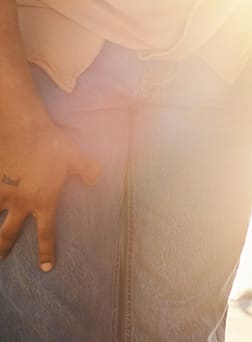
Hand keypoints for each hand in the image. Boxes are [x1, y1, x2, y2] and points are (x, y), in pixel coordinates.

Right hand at [0, 114, 99, 270]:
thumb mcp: (76, 157)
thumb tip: (97, 181)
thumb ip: (88, 170)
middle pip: (9, 233)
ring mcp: (3, 193)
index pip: (47, 233)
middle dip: (4, 247)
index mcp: (44, 201)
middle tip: (2, 257)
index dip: (47, 251)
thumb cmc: (52, 144)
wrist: (24, 129)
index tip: (46, 268)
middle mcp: (21, 202)